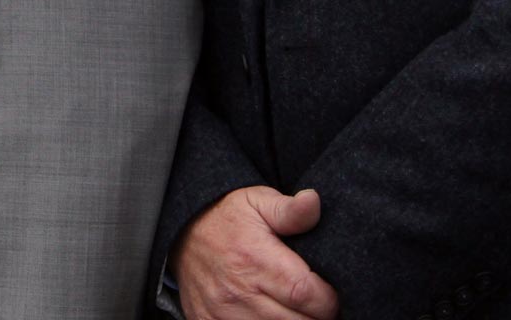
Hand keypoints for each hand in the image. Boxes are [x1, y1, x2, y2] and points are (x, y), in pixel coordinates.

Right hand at [172, 186, 338, 319]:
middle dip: (314, 316)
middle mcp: (238, 291)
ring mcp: (222, 313)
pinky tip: (271, 315)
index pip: (308, 294)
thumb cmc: (227, 218)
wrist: (182, 233)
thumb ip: (289, 209)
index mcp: (255, 259)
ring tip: (295, 309)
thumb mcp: (256, 202)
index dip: (328, 300)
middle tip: (314, 304)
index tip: (328, 292)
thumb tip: (314, 201)